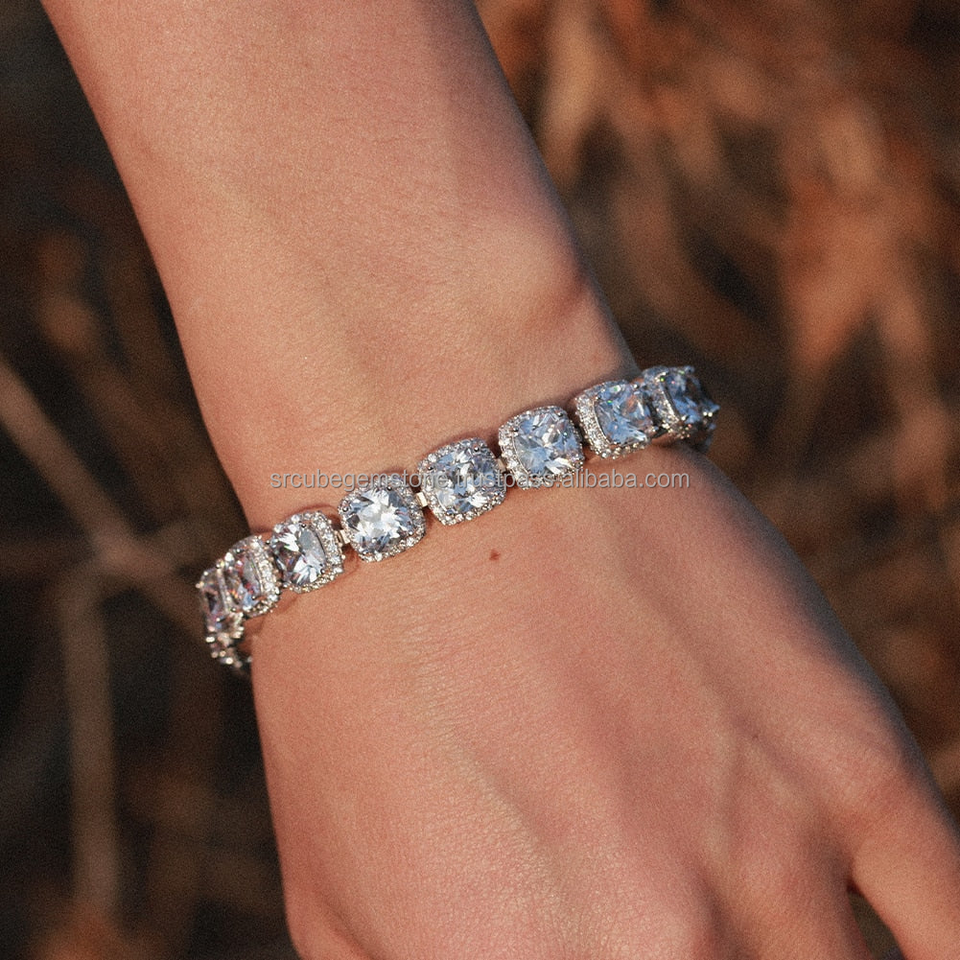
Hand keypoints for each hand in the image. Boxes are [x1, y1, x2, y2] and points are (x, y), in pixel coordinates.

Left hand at [252, 446, 959, 958]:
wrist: (445, 461)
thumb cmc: (363, 671)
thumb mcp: (338, 893)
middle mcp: (652, 950)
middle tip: (671, 935)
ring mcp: (772, 853)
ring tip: (738, 926)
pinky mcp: (854, 755)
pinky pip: (951, 929)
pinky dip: (932, 956)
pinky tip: (890, 941)